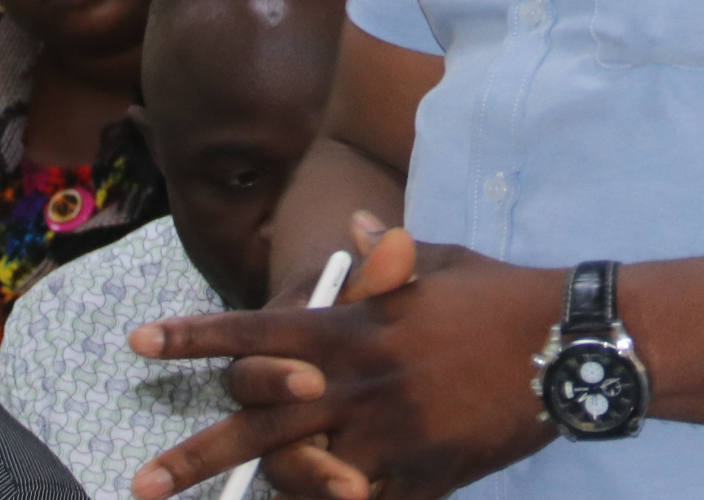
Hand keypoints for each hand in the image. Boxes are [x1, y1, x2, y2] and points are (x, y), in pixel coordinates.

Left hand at [130, 217, 564, 499]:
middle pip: (257, 425)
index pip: (255, 332)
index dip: (193, 338)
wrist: (564, 348)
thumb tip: (352, 230)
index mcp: (352, 329)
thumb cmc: (497, 297)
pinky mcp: (420, 478)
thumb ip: (384, 258)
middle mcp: (355, 386)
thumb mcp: (436, 263)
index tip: (139, 343)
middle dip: (194, 456)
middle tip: (143, 480)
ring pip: (298, 477)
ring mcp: (385, 438)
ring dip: (255, 496)